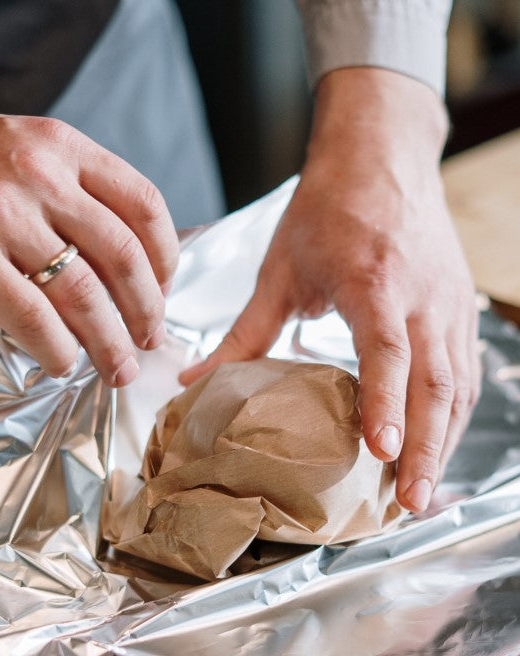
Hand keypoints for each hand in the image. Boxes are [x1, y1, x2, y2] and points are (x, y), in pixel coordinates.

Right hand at [0, 88, 178, 383]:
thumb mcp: (18, 151)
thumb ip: (69, 190)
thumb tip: (122, 258)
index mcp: (60, 145)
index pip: (144, 204)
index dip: (166, 258)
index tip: (164, 290)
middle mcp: (37, 172)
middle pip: (122, 257)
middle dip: (147, 311)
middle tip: (150, 340)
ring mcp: (0, 213)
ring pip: (83, 293)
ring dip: (110, 342)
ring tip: (119, 367)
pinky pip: (33, 317)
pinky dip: (58, 350)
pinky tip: (63, 364)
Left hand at [181, 69, 479, 512]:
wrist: (383, 153)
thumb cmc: (329, 207)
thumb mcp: (280, 268)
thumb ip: (243, 333)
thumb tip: (192, 383)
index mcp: (374, 282)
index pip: (388, 353)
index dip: (386, 404)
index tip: (380, 451)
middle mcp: (421, 297)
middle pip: (435, 382)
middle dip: (425, 447)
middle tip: (409, 502)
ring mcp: (448, 303)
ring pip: (457, 384)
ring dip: (444, 441)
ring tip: (422, 492)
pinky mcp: (458, 308)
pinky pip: (464, 371)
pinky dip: (453, 415)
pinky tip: (438, 447)